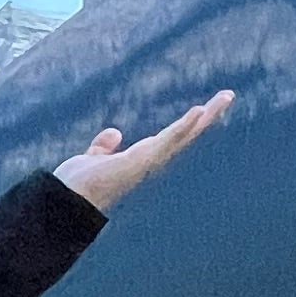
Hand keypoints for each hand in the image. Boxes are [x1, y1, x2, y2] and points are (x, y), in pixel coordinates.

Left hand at [55, 90, 233, 213]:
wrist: (67, 199)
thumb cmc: (79, 184)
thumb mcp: (94, 157)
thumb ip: (103, 147)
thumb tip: (115, 133)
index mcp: (140, 158)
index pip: (171, 136)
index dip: (189, 123)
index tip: (205, 107)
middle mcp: (150, 161)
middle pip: (186, 135)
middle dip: (208, 117)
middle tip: (227, 96)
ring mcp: (149, 161)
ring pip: (184, 135)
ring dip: (205, 117)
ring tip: (224, 98)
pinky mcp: (142, 160)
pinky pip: (168, 140)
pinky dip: (184, 126)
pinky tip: (199, 111)